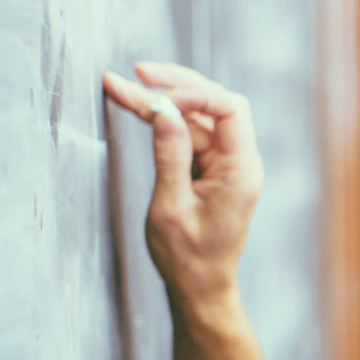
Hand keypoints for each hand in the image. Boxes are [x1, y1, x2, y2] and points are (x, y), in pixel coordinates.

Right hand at [102, 62, 263, 308]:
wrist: (199, 287)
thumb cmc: (187, 257)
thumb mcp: (170, 207)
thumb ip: (169, 156)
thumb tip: (164, 112)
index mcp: (241, 170)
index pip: (229, 109)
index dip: (194, 93)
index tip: (156, 95)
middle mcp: (240, 163)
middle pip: (215, 105)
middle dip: (176, 85)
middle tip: (136, 72)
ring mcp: (226, 165)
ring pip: (196, 118)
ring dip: (161, 102)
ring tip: (118, 86)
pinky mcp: (211, 170)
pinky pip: (189, 136)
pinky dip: (163, 122)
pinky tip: (136, 107)